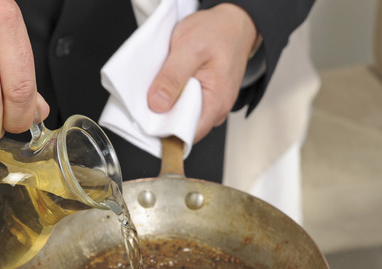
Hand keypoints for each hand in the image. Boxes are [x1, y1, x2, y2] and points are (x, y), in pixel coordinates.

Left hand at [147, 4, 257, 142]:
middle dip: (162, 117)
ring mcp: (211, 103)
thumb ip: (172, 77)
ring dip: (167, 105)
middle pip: (181, 128)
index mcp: (216, 103)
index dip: (165, 130)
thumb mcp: (189, 48)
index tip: (148, 119)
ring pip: (181, 116)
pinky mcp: (204, 96)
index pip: (186, 134)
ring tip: (160, 87)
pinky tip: (168, 84)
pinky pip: (184, 104)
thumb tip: (157, 104)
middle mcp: (216, 108)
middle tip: (149, 98)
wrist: (234, 21)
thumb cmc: (218, 32)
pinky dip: (172, 96)